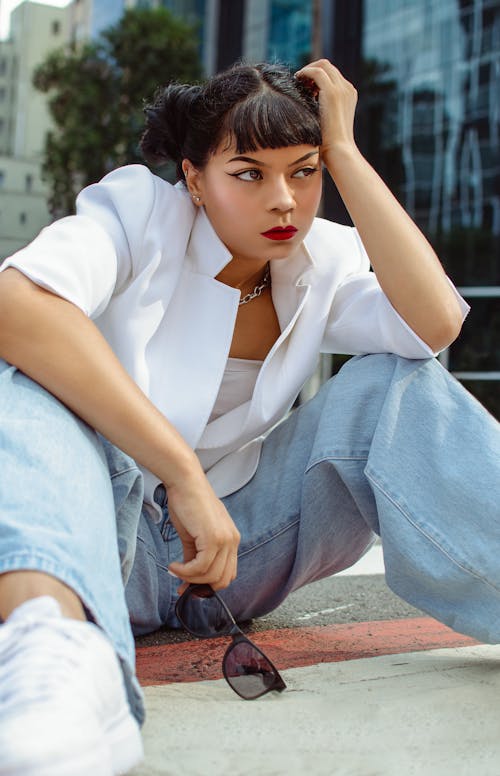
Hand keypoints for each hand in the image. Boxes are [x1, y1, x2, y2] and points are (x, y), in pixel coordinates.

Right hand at [166, 469, 239, 592]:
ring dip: (189, 578)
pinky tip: (173, 565)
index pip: (228, 574)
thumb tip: (186, 580)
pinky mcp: (213, 539)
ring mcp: (225, 540)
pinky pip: (201, 567)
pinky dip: (185, 572)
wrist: (185, 482)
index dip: (209, 585)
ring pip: (211, 576)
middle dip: (200, 586)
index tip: (189, 586)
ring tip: (174, 569)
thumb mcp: (193, 536)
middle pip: (222, 580)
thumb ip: (194, 557)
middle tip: (180, 582)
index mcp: (231, 540)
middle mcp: (233, 541)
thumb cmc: (187, 504)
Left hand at [295, 59, 357, 165]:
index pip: (331, 75)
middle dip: (311, 69)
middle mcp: (347, 89)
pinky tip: (296, 81)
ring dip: (307, 70)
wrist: (338, 151)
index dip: (316, 75)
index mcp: (348, 95)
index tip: (304, 85)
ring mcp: (342, 89)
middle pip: (327, 66)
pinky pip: (316, 72)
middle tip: (298, 80)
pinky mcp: (333, 92)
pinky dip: (305, 73)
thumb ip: (322, 110)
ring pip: (322, 65)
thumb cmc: (330, 143)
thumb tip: (306, 108)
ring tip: (296, 81)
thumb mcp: (326, 122)